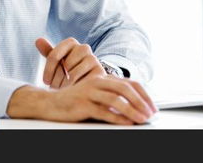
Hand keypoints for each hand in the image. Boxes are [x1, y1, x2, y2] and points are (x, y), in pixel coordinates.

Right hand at [7, 76, 157, 124]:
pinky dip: (117, 118)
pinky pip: (103, 111)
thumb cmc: (75, 101)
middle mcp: (97, 81)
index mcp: (103, 78)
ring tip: (141, 120)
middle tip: (150, 114)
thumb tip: (135, 107)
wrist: (49, 104)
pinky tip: (125, 123)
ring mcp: (89, 92)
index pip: (130, 83)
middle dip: (141, 102)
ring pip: (116, 99)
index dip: (144, 95)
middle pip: (125, 88)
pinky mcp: (82, 104)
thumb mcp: (95, 95)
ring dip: (132, 110)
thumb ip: (111, 96)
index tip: (152, 107)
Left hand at [36, 37, 105, 88]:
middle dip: (57, 79)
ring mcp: (93, 58)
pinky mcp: (100, 71)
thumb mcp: (58, 61)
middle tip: (55, 88)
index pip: (54, 55)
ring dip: (65, 85)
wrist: (88, 79)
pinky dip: (76, 88)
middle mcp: (84, 47)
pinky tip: (74, 91)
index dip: (48, 70)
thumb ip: (48, 51)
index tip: (46, 81)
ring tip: (63, 90)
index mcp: (71, 42)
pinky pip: (84, 81)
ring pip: (73, 74)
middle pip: (64, 65)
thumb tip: (38, 40)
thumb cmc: (68, 69)